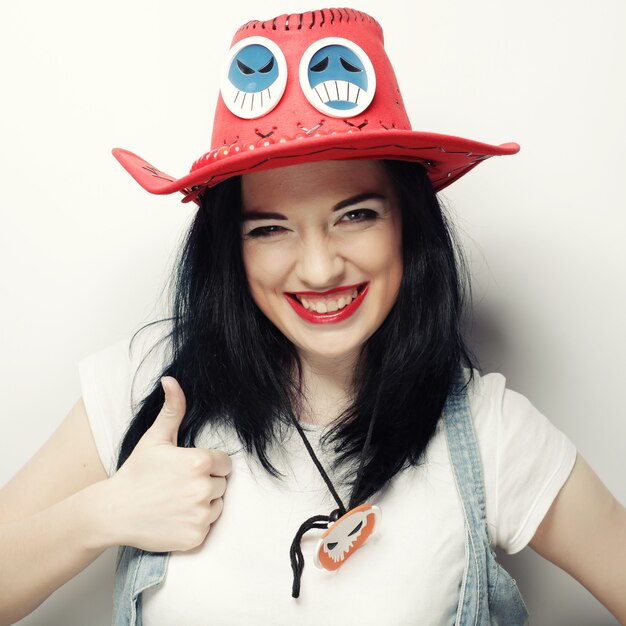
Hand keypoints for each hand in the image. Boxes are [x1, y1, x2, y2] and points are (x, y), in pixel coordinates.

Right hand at [107, 377, 231, 551]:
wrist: (113, 512)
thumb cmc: (136, 472)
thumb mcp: (155, 438)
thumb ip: (172, 409)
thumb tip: (171, 379)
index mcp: (200, 462)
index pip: (224, 463)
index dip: (208, 465)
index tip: (186, 469)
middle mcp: (204, 489)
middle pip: (222, 484)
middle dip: (206, 483)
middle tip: (178, 486)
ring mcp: (200, 515)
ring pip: (217, 505)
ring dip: (203, 504)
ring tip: (176, 501)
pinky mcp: (196, 537)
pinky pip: (208, 527)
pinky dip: (196, 524)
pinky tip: (175, 518)